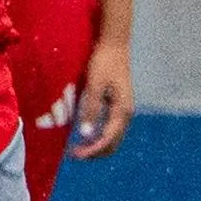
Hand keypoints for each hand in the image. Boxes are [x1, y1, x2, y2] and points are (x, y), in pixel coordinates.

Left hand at [68, 38, 133, 159]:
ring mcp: (124, 110)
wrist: (114, 45)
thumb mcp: (94, 85)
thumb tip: (85, 134)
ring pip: (113, 138)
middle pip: (113, 143)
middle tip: (74, 154)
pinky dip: (100, 136)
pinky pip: (111, 129)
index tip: (75, 155)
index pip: (107, 139)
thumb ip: (91, 109)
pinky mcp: (119, 106)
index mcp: (121, 111)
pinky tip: (87, 135)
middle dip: (95, 152)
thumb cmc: (104, 63)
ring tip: (79, 148)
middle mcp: (126, 114)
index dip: (91, 150)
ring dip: (97, 146)